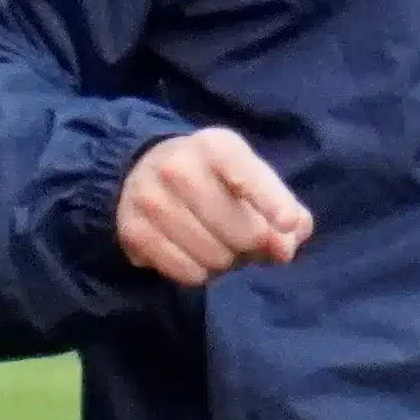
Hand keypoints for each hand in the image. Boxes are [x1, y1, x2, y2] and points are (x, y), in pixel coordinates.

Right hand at [116, 128, 311, 285]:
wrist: (147, 171)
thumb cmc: (216, 179)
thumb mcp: (253, 179)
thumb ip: (285, 212)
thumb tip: (284, 250)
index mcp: (215, 146)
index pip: (247, 175)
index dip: (272, 201)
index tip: (287, 222)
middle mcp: (178, 166)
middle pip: (242, 233)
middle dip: (253, 246)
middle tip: (245, 238)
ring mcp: (151, 199)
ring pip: (215, 258)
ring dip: (226, 262)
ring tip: (218, 244)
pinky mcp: (133, 231)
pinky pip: (187, 273)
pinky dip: (200, 273)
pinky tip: (194, 254)